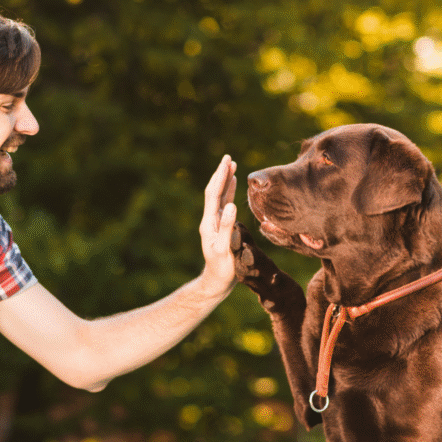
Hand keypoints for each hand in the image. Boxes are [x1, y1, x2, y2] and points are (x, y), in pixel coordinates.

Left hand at [198, 154, 238, 297]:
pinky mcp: (221, 227)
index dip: (220, 177)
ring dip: (225, 181)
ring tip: (231, 165)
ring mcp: (214, 223)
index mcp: (208, 223)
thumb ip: (227, 227)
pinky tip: (233, 184)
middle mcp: (209, 220)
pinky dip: (228, 192)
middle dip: (221, 174)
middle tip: (228, 158)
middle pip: (214, 192)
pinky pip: (224, 205)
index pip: (213, 194)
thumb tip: (230, 205)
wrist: (217, 282)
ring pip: (219, 197)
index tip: (226, 162)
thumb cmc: (222, 269)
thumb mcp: (224, 249)